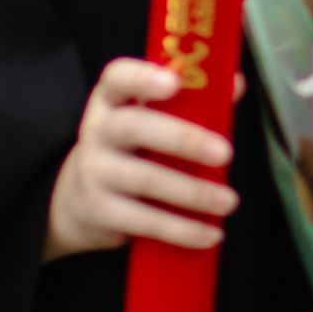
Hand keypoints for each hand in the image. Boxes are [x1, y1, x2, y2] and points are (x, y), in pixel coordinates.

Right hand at [43, 56, 239, 259]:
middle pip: (133, 127)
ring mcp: (94, 173)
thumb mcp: (152, 121)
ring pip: (144, 179)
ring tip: (229, 201)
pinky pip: (143, 220)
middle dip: (182, 138)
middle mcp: (97, 132)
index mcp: (111, 101)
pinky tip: (210, 234)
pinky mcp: (98, 212)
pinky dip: (180, 229)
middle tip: (226, 153)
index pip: (117, 78)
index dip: (143, 78)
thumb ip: (193, 101)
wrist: (77, 203)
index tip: (174, 82)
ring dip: (192, 192)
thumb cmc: (132, 151)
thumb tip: (236, 82)